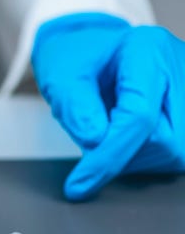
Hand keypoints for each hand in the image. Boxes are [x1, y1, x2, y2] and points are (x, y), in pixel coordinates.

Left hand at [32, 12, 184, 200]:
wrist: (89, 50)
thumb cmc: (74, 59)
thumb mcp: (60, 77)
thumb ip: (75, 108)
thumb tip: (96, 141)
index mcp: (147, 49)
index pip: (139, 117)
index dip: (108, 157)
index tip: (79, 184)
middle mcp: (180, 67)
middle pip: (168, 141)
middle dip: (123, 155)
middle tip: (93, 138)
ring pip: (178, 153)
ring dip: (135, 157)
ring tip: (109, 130)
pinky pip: (177, 152)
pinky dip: (147, 155)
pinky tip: (127, 137)